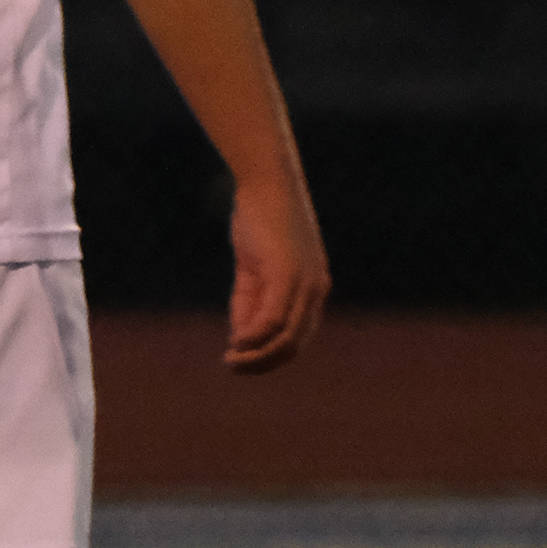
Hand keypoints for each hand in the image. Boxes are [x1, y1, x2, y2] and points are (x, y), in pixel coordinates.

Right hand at [222, 177, 328, 374]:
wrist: (266, 181)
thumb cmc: (259, 220)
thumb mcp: (255, 268)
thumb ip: (251, 302)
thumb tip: (242, 339)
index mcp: (312, 288)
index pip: (299, 336)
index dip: (271, 355)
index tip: (243, 359)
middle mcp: (315, 289)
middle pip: (294, 343)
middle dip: (264, 363)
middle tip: (234, 367)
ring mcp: (304, 282)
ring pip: (286, 337)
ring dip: (257, 355)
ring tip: (232, 360)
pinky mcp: (287, 273)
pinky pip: (273, 318)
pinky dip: (253, 335)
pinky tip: (235, 340)